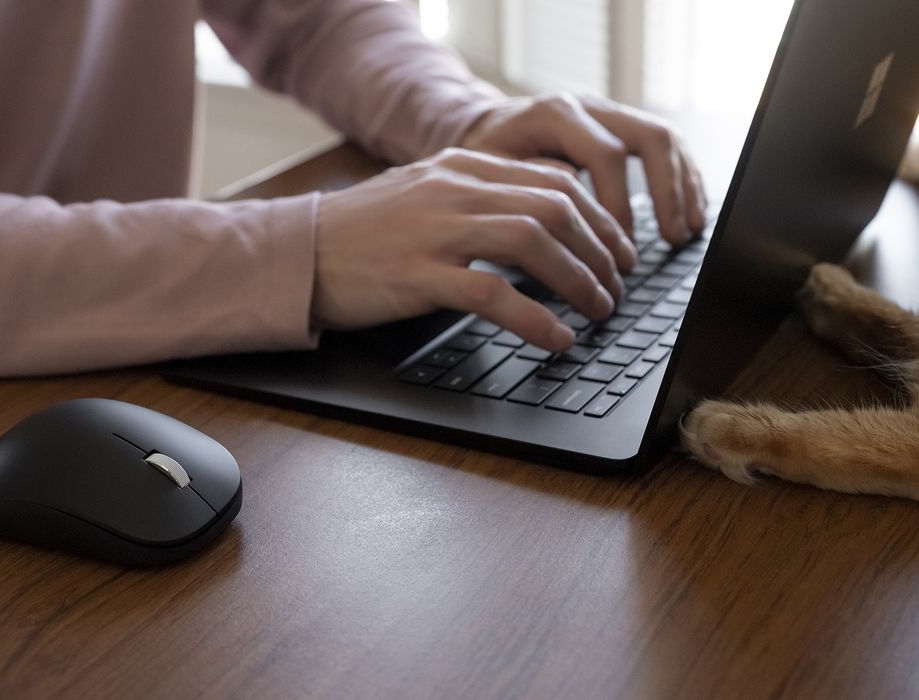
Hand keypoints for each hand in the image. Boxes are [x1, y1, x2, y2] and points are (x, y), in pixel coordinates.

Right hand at [311, 148, 637, 351]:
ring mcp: (436, 230)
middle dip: (601, 250)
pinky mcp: (418, 274)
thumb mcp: (428, 196)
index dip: (600, 217)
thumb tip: (545, 223)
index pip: (554, 180)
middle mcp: (455, 189)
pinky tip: (558, 339)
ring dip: (580, 281)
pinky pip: (493, 295)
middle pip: (556, 207)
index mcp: (463, 166)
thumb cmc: (365, 234)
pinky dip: (537, 319)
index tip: (620, 250)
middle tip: (618, 286)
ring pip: (534, 242)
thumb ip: (482, 198)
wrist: (298, 252)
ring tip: (599, 311)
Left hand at [460, 93, 707, 244]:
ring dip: (682, 188)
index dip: (619, 204)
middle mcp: (589, 108)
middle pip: (649, 137)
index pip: (606, 154)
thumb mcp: (490, 177)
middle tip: (671, 238)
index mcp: (556, 114)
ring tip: (686, 231)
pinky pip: (665, 147)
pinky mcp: (621, 129)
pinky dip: (682, 181)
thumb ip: (525, 195)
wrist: (481, 131)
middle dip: (667, 192)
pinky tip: (689, 213)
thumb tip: (570, 228)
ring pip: (665, 139)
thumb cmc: (483, 161)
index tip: (619, 248)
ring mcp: (609, 115)